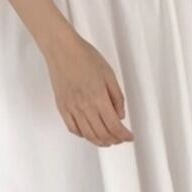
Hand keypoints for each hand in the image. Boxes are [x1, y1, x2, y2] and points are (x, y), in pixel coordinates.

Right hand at [42, 29, 133, 146]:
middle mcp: (84, 107)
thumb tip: (120, 115)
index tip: (129, 136)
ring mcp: (71, 108)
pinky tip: (89, 133)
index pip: (114, 125)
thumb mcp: (109, 74)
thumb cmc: (85, 57)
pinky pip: (73, 128)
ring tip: (108, 140)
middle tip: (120, 138)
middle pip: (102, 134)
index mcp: (99, 98)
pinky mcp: (62, 107)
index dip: (124, 135)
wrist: (62, 50)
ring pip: (87, 135)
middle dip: (114, 140)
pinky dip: (83, 135)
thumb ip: (117, 97)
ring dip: (100, 141)